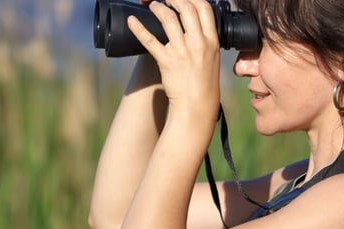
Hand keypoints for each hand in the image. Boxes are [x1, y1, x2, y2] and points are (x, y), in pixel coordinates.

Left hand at [127, 0, 220, 116]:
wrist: (196, 104)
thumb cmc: (204, 82)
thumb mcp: (212, 56)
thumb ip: (204, 39)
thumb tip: (193, 25)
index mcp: (212, 40)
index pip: (204, 8)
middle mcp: (198, 43)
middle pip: (186, 8)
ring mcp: (182, 51)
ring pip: (168, 19)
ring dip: (158, 7)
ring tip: (152, 4)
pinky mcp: (166, 61)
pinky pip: (150, 40)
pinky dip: (139, 28)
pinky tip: (131, 20)